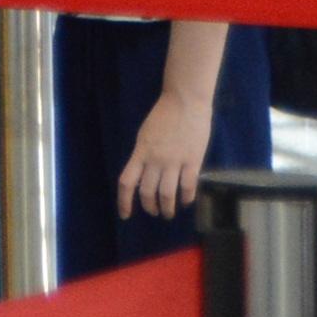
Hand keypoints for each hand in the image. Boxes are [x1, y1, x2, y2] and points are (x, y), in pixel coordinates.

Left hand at [118, 91, 213, 219]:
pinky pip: (188, 186)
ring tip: (168, 213)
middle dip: (149, 207)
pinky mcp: (193, 161)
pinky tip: (186, 202)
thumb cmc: (164, 115)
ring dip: (167, 208)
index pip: (127, 182)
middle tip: (153, 212)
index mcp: (140, 152)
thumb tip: (143, 173)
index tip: (125, 214)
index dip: (124, 201)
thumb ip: (144, 154)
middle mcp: (154, 160)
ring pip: (167, 194)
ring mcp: (174, 162)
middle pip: (147, 192)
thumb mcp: (146, 135)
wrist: (185, 102)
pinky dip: (187, 198)